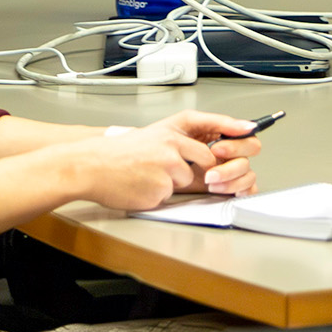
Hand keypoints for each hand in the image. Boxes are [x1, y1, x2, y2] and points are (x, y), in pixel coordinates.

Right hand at [69, 125, 221, 211]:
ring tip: (144, 175)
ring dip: (169, 184)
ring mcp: (167, 171)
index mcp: (171, 134)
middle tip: (167, 169)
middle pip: (203, 166)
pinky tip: (138, 185)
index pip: (206, 149)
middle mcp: (172, 150)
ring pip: (182, 183)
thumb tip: (200, 158)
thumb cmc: (117, 154)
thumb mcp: (151, 138)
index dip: (217, 158)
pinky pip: (166, 196)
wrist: (91, 166)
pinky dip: (155, 194)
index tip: (239, 154)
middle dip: (192, 172)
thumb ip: (177, 145)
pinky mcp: (158, 190)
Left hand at [150, 110, 263, 195]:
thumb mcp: (187, 123)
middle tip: (210, 170)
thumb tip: (247, 125)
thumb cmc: (160, 143)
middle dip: (231, 164)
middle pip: (248, 156)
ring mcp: (228, 172)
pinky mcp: (226, 189)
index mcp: (221, 136)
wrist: (138, 166)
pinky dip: (237, 190)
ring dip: (229, 179)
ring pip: (247, 175)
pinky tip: (220, 189)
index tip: (216, 149)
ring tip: (208, 181)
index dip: (235, 144)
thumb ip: (218, 121)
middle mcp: (227, 153)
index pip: (246, 136)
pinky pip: (246, 191)